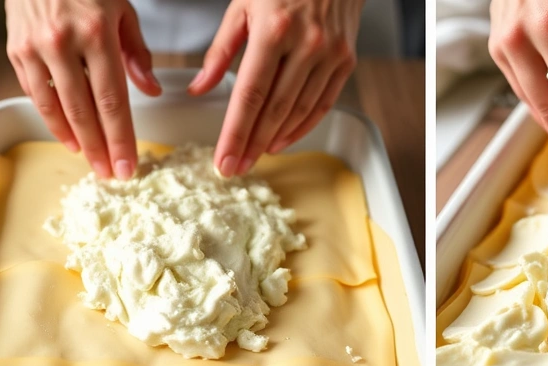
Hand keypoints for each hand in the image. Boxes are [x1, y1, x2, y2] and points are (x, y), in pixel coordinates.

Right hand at [5, 0, 161, 178]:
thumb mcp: (122, 11)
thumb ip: (138, 53)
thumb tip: (152, 91)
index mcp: (98, 34)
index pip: (112, 100)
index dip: (121, 137)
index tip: (128, 165)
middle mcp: (65, 43)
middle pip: (84, 110)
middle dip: (100, 148)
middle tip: (111, 174)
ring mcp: (36, 48)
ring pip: (56, 107)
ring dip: (75, 140)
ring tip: (91, 161)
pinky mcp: (16, 50)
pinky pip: (35, 94)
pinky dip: (52, 119)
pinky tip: (68, 137)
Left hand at [190, 0, 362, 175]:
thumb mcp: (242, 4)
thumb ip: (220, 49)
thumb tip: (201, 87)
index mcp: (273, 28)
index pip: (250, 93)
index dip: (235, 132)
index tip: (224, 158)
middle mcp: (306, 44)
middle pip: (275, 109)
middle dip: (252, 144)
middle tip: (235, 168)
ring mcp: (330, 55)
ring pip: (300, 110)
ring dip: (276, 139)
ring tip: (255, 157)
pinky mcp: (346, 61)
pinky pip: (323, 103)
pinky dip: (303, 127)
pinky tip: (283, 140)